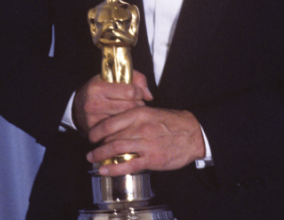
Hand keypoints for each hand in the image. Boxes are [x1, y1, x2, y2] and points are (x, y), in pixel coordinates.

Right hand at [73, 71, 152, 134]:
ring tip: (129, 111)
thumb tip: (149, 96)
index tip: (136, 92)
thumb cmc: (101, 90)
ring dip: (132, 116)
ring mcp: (94, 119)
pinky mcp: (95, 131)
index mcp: (98, 87)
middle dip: (137, 104)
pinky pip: (119, 130)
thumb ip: (136, 78)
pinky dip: (125, 126)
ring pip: (126, 119)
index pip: (130, 91)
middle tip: (134, 103)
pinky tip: (123, 121)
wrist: (79, 106)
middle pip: (130, 106)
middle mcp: (94, 103)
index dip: (138, 91)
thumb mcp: (114, 78)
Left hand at [86, 106, 204, 175]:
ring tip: (92, 159)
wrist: (192, 134)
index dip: (97, 130)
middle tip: (91, 149)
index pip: (111, 122)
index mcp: (139, 113)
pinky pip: (128, 165)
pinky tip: (104, 170)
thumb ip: (132, 118)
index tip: (91, 135)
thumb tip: (114, 126)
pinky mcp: (152, 159)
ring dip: (101, 155)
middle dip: (98, 144)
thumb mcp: (150, 112)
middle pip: (111, 136)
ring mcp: (146, 144)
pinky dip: (113, 168)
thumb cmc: (171, 122)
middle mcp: (140, 128)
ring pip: (116, 149)